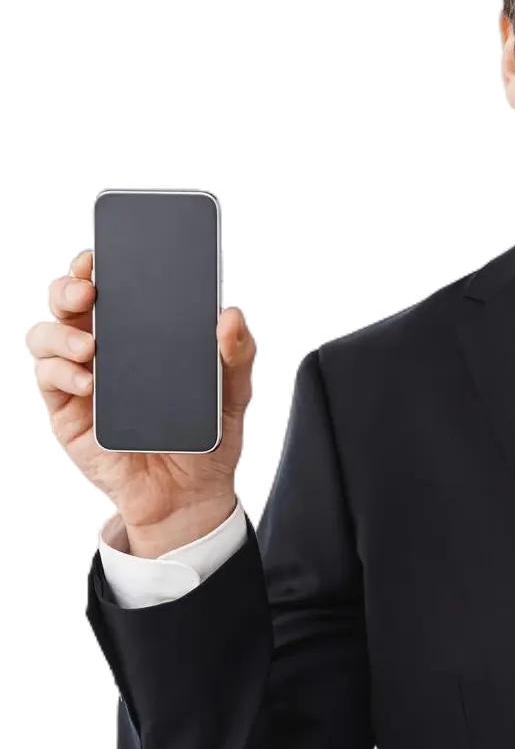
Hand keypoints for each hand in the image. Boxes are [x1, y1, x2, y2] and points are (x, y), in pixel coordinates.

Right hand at [25, 248, 255, 544]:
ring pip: (46, 339)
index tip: (101, 255)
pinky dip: (62, 375)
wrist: (190, 494)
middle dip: (69, 289)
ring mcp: (82, 382)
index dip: (96, 268)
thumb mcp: (232, 393)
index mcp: (139, 339)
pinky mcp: (69, 415)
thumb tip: (232, 316)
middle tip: (89, 291)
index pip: (110, 293)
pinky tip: (89, 383)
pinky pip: (50, 384)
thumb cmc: (204, 439)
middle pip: (68, 307)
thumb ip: (234, 354)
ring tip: (90, 346)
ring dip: (61, 333)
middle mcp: (104, 353)